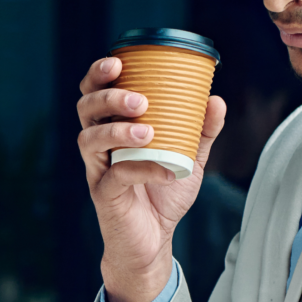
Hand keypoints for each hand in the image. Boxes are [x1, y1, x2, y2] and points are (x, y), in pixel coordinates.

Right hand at [75, 57, 226, 301]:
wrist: (154, 240)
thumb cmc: (162, 194)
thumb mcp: (188, 158)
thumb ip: (201, 131)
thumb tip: (216, 100)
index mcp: (112, 127)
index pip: (94, 92)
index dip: (98, 74)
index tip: (117, 61)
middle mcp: (98, 145)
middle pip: (85, 109)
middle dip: (107, 98)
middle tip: (139, 101)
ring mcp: (97, 169)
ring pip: (90, 139)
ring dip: (117, 131)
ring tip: (147, 132)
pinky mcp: (103, 195)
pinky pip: (116, 177)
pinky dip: (143, 169)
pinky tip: (166, 170)